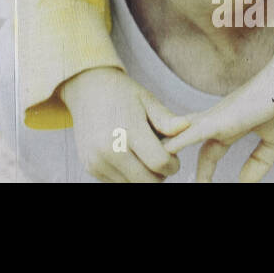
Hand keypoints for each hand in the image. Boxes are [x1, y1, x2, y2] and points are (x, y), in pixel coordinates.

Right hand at [59, 67, 189, 182]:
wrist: (86, 89)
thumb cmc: (122, 93)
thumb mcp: (147, 100)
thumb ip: (167, 119)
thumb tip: (186, 129)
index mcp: (127, 130)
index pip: (159, 163)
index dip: (172, 165)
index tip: (173, 158)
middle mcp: (109, 149)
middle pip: (148, 181)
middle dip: (160, 174)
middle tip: (160, 159)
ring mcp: (98, 160)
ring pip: (133, 185)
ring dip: (143, 176)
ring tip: (142, 155)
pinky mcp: (91, 168)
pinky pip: (118, 183)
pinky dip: (128, 175)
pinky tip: (128, 156)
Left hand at [165, 43, 273, 182]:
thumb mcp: (273, 141)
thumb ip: (259, 161)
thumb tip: (244, 183)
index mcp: (231, 125)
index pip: (210, 152)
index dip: (204, 170)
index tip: (199, 184)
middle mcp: (218, 120)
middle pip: (188, 143)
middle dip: (175, 158)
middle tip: (161, 171)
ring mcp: (216, 118)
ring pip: (183, 137)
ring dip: (167, 150)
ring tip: (151, 162)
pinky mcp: (220, 117)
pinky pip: (193, 132)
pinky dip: (178, 142)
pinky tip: (163, 150)